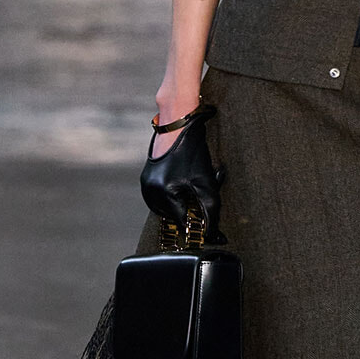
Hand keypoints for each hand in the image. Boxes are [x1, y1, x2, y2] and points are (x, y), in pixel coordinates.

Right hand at [140, 103, 223, 241]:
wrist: (178, 124)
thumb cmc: (193, 150)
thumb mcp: (207, 182)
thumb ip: (211, 210)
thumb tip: (213, 234)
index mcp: (163, 192)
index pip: (182, 222)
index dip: (198, 226)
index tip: (212, 234)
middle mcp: (150, 191)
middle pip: (174, 216)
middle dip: (190, 211)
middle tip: (202, 197)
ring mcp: (146, 185)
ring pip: (167, 208)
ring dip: (181, 205)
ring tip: (193, 188)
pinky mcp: (146, 180)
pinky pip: (160, 198)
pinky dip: (173, 197)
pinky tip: (184, 184)